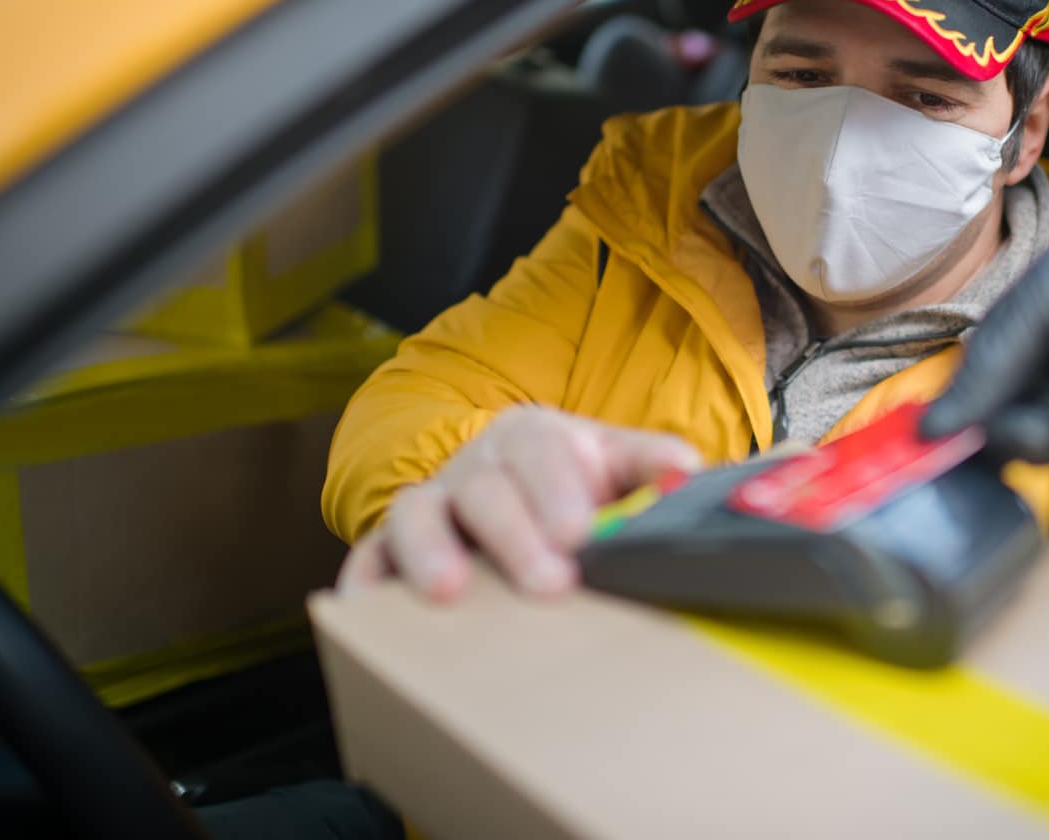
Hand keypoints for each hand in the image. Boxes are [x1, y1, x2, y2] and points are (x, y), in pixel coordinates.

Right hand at [337, 407, 701, 599]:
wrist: (515, 477)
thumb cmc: (570, 478)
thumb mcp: (615, 461)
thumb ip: (650, 467)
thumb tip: (686, 473)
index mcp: (531, 438)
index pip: (541, 452)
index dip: (557, 490)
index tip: (582, 533)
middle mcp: (473, 465)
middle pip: (484, 489)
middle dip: (514, 535)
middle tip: (549, 582)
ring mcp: (430, 504)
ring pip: (416, 515)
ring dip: (428, 552)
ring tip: (448, 593)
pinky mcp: (392, 545)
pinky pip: (368, 556)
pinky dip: (363, 580)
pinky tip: (363, 610)